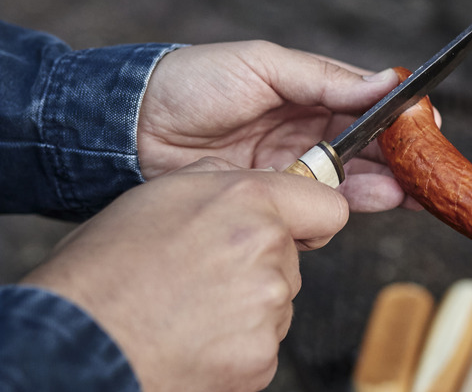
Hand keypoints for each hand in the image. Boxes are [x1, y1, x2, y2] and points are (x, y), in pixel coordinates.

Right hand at [22, 157, 346, 391]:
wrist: (78, 344)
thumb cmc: (105, 269)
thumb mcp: (159, 195)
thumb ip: (219, 182)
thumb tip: (249, 182)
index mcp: (247, 202)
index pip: (327, 208)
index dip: (309, 219)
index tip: (294, 231)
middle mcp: (268, 250)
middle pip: (291, 258)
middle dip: (259, 265)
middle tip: (204, 276)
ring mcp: (268, 306)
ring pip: (276, 301)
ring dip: (246, 306)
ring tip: (191, 309)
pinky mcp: (261, 356)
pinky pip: (263, 343)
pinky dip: (237, 345)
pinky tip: (195, 339)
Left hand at [138, 41, 423, 210]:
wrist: (133, 128)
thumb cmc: (195, 82)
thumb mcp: (264, 65)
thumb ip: (325, 78)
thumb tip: (383, 82)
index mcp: (309, 94)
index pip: (367, 108)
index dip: (399, 119)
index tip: (428, 127)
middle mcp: (306, 133)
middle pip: (367, 150)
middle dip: (398, 161)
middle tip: (426, 172)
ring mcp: (291, 169)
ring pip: (348, 182)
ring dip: (379, 188)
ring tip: (405, 193)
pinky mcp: (272, 201)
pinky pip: (315, 209)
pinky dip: (338, 210)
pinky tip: (355, 206)